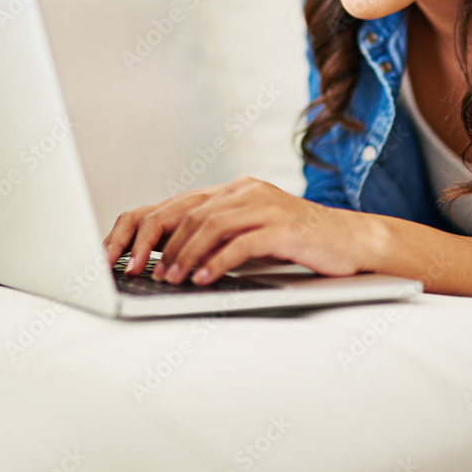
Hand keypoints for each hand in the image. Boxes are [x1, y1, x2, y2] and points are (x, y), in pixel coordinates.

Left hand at [103, 176, 380, 284]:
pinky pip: (242, 242)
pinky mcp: (284, 226)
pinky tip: (204, 279)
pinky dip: (218, 262)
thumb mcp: (251, 236)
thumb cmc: (299, 243)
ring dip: (184, 255)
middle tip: (137, 271)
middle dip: (156, 244)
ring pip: (210, 225)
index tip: (119, 256)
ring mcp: (266, 205)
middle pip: (187, 212)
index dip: (144, 228)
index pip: (177, 205)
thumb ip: (218, 239)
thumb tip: (170, 261)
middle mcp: (246, 192)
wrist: (352, 241)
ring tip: (170, 279)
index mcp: (234, 192)